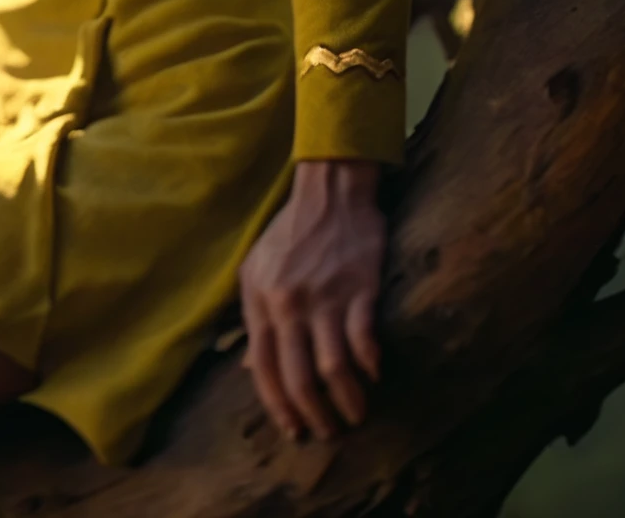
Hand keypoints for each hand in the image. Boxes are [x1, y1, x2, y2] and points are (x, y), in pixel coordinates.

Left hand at [238, 158, 384, 442]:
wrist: (329, 190)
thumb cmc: (291, 233)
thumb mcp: (257, 271)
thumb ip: (254, 318)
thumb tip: (249, 369)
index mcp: (259, 300)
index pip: (264, 370)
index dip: (279, 408)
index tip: (294, 430)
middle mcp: (288, 303)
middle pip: (298, 379)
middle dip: (314, 416)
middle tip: (329, 433)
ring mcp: (324, 296)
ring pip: (333, 369)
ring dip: (346, 402)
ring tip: (356, 415)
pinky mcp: (359, 287)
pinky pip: (364, 340)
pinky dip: (370, 365)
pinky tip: (375, 375)